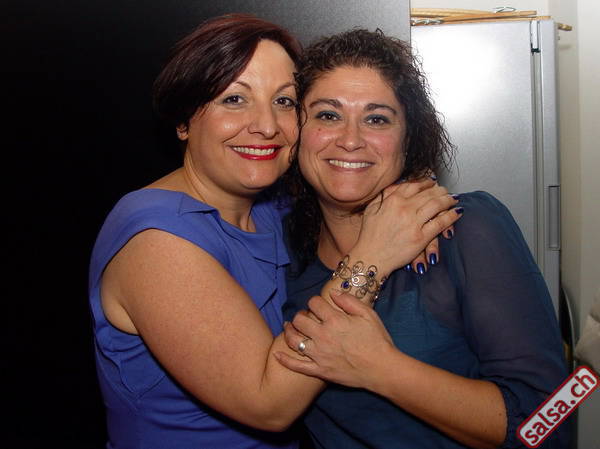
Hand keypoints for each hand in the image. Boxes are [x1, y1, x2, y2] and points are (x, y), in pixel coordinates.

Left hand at [275, 291, 394, 388]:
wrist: (382, 369)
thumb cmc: (378, 340)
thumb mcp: (368, 314)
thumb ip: (349, 301)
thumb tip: (333, 293)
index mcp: (334, 320)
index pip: (314, 303)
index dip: (314, 301)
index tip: (318, 305)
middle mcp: (323, 336)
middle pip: (300, 320)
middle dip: (300, 315)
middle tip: (304, 316)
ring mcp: (319, 354)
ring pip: (294, 341)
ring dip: (289, 332)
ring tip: (288, 327)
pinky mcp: (319, 370)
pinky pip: (297, 366)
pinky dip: (285, 360)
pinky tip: (277, 354)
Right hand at [353, 178, 461, 275]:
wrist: (370, 257)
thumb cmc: (369, 236)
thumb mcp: (371, 210)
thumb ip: (385, 195)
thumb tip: (397, 185)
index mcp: (392, 200)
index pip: (414, 185)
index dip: (426, 182)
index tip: (431, 182)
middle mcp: (404, 208)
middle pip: (428, 193)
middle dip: (440, 190)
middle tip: (445, 191)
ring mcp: (413, 223)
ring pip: (437, 205)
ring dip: (448, 200)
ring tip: (454, 199)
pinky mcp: (421, 237)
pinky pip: (441, 223)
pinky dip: (451, 216)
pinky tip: (457, 212)